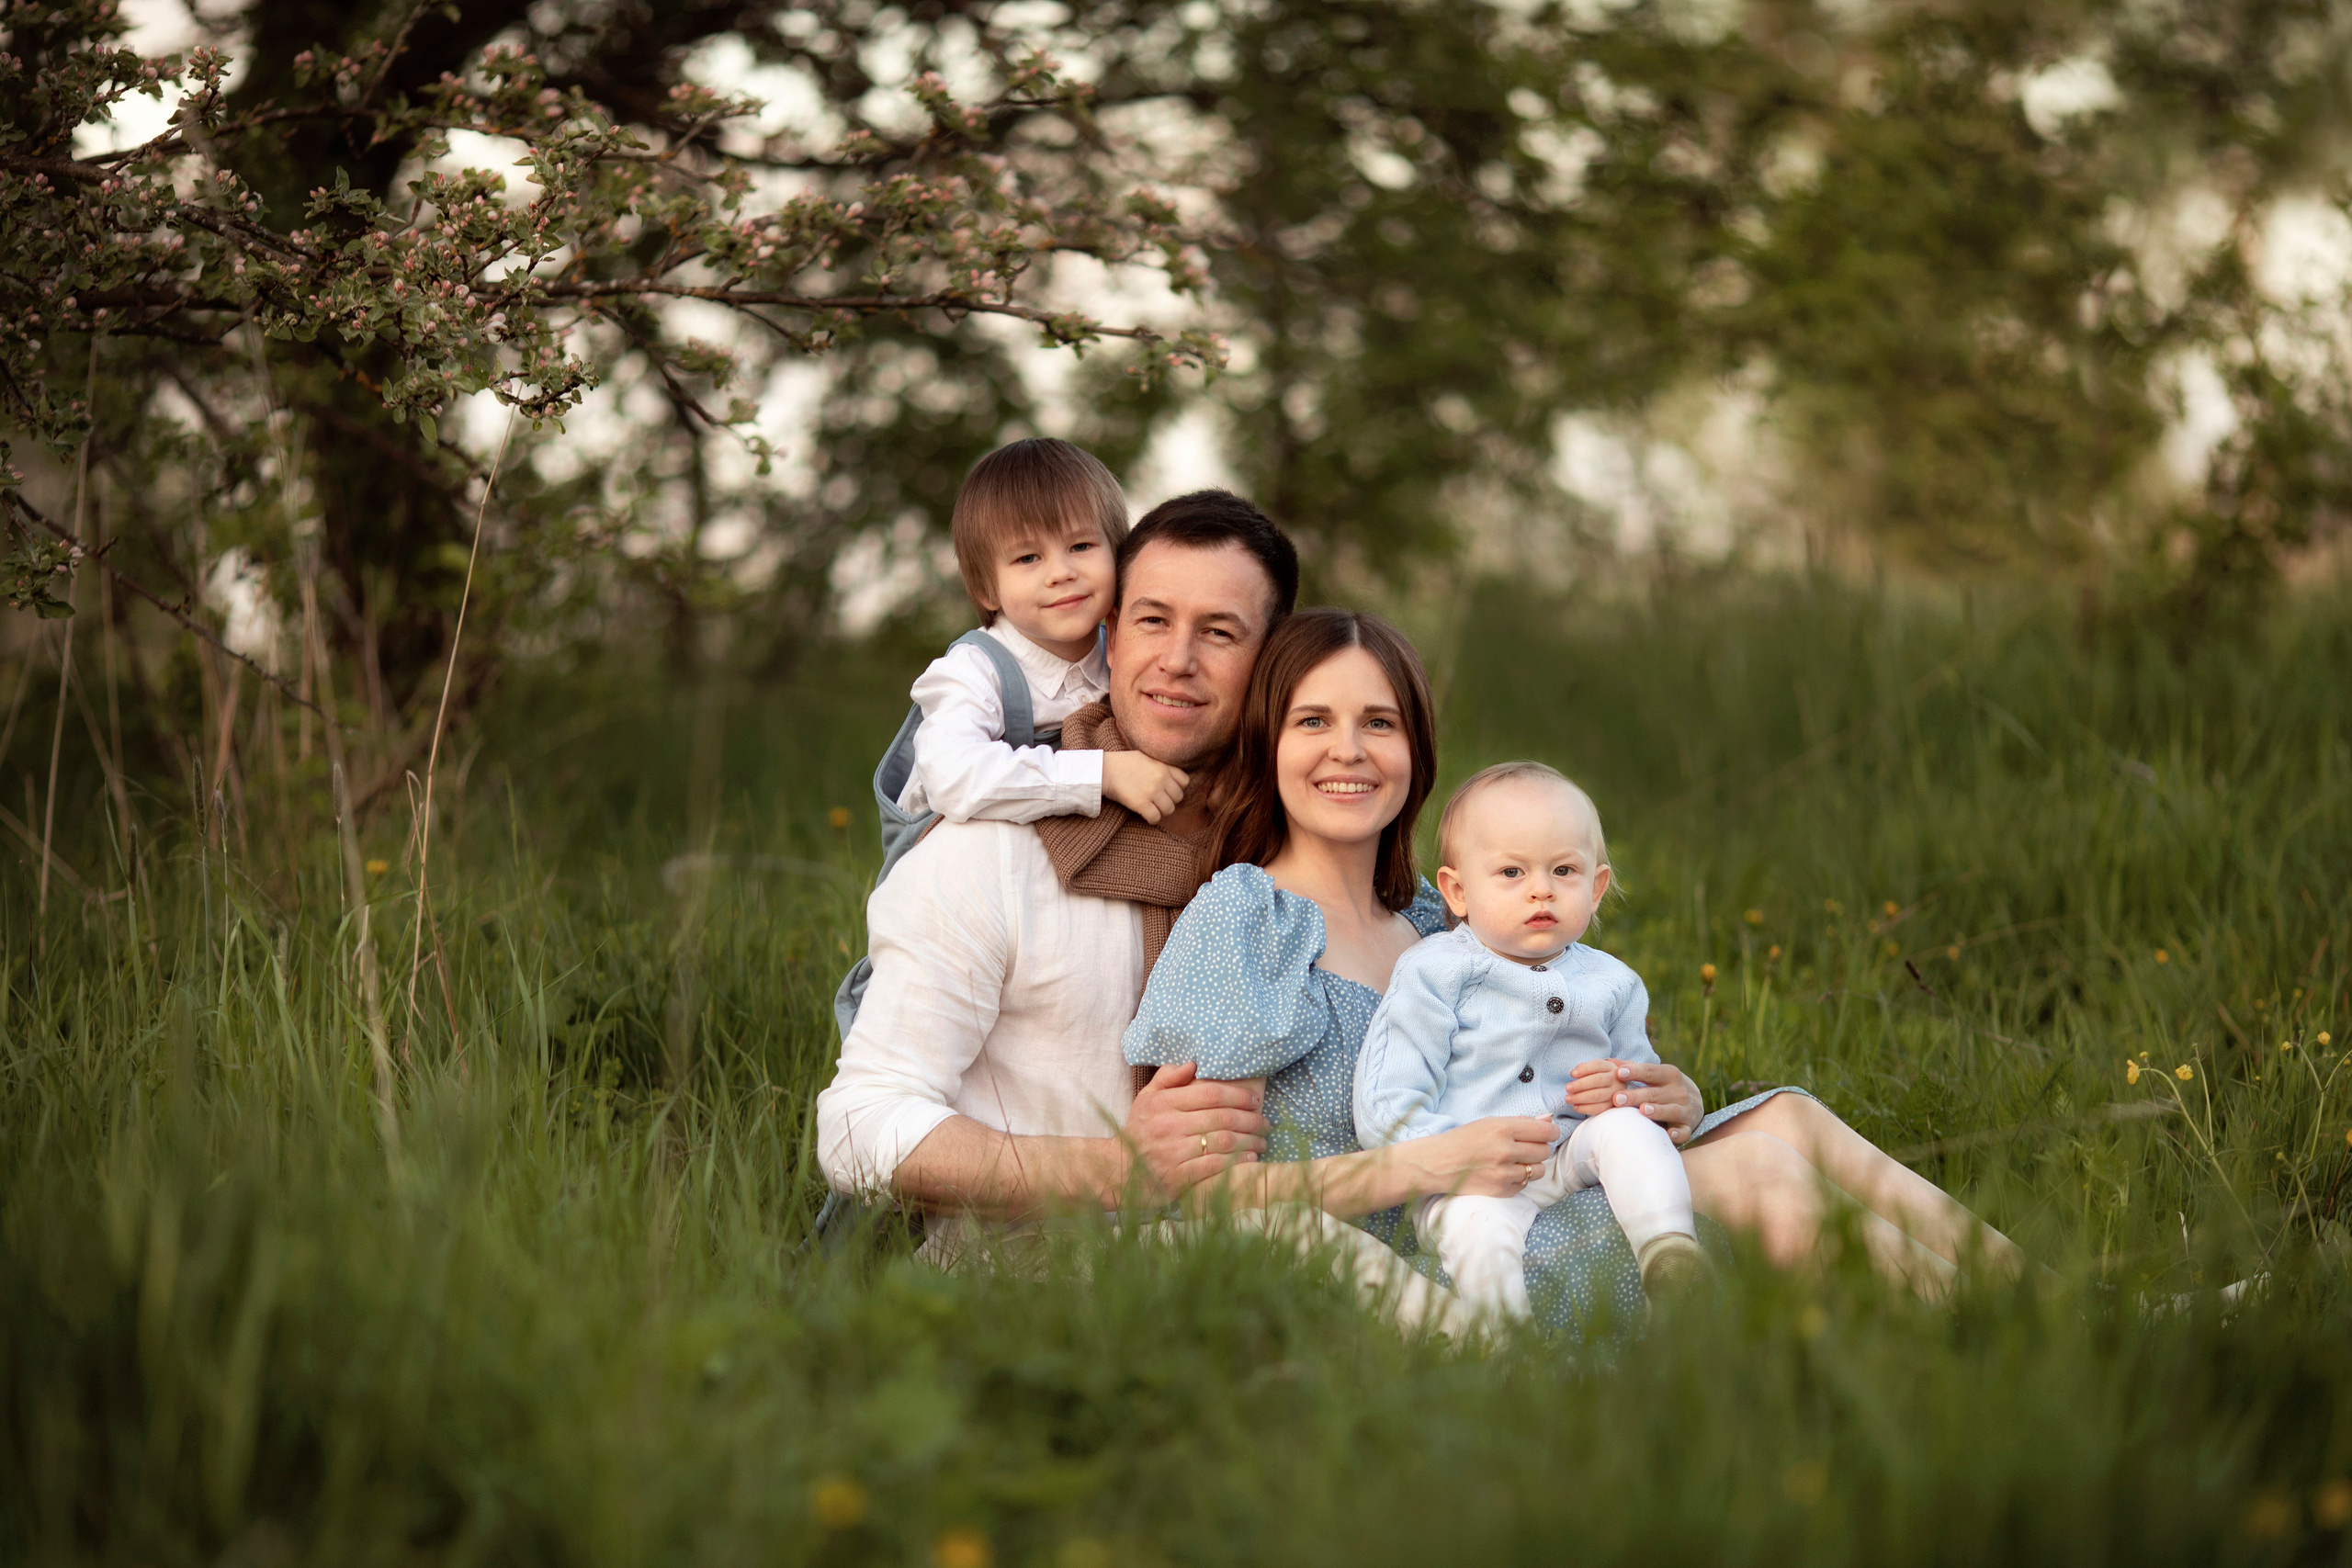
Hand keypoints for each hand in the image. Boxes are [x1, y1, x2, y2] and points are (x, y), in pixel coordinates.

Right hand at [1102, 751, 1188, 823]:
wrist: (1105, 770)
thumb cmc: (1124, 763)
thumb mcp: (1147, 756)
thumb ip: (1161, 765)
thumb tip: (1171, 775)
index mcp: (1164, 766)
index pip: (1185, 781)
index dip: (1177, 787)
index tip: (1168, 790)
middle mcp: (1161, 778)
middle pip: (1178, 797)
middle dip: (1169, 800)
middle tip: (1158, 801)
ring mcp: (1152, 791)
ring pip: (1169, 810)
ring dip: (1161, 811)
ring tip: (1152, 808)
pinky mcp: (1141, 803)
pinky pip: (1156, 818)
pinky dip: (1152, 819)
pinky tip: (1145, 814)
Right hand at [1122, 1062, 1267, 1199]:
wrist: (1118, 1171)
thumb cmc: (1139, 1131)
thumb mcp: (1146, 1099)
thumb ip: (1168, 1078)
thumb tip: (1194, 1063)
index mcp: (1163, 1104)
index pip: (1210, 1094)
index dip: (1238, 1095)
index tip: (1256, 1100)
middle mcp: (1168, 1126)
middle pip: (1221, 1117)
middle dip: (1250, 1119)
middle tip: (1265, 1122)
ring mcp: (1173, 1153)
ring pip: (1222, 1142)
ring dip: (1249, 1141)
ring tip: (1263, 1141)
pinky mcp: (1178, 1177)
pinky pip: (1215, 1166)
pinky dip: (1237, 1162)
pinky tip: (1251, 1159)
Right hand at [1396, 1116, 1558, 1198]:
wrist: (1437, 1164)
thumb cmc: (1462, 1139)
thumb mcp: (1488, 1122)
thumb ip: (1520, 1122)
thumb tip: (1548, 1119)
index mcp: (1502, 1128)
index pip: (1545, 1131)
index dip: (1549, 1132)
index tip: (1545, 1133)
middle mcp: (1505, 1151)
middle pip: (1544, 1151)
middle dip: (1539, 1148)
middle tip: (1525, 1147)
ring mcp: (1504, 1173)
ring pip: (1538, 1170)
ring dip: (1531, 1165)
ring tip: (1515, 1161)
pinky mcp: (1501, 1190)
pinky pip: (1524, 1184)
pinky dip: (1519, 1178)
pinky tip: (1504, 1172)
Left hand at [1566, 1059, 1704, 1144]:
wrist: (1695, 1103)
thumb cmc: (1665, 1087)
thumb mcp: (1655, 1075)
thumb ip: (1633, 1069)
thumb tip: (1608, 1062)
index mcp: (1669, 1075)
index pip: (1650, 1071)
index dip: (1634, 1072)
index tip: (1618, 1073)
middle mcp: (1678, 1091)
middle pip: (1654, 1093)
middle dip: (1636, 1096)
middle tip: (1617, 1099)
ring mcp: (1684, 1109)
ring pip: (1670, 1110)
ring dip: (1657, 1111)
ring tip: (1642, 1110)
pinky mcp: (1687, 1126)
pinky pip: (1684, 1131)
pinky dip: (1678, 1133)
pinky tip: (1670, 1134)